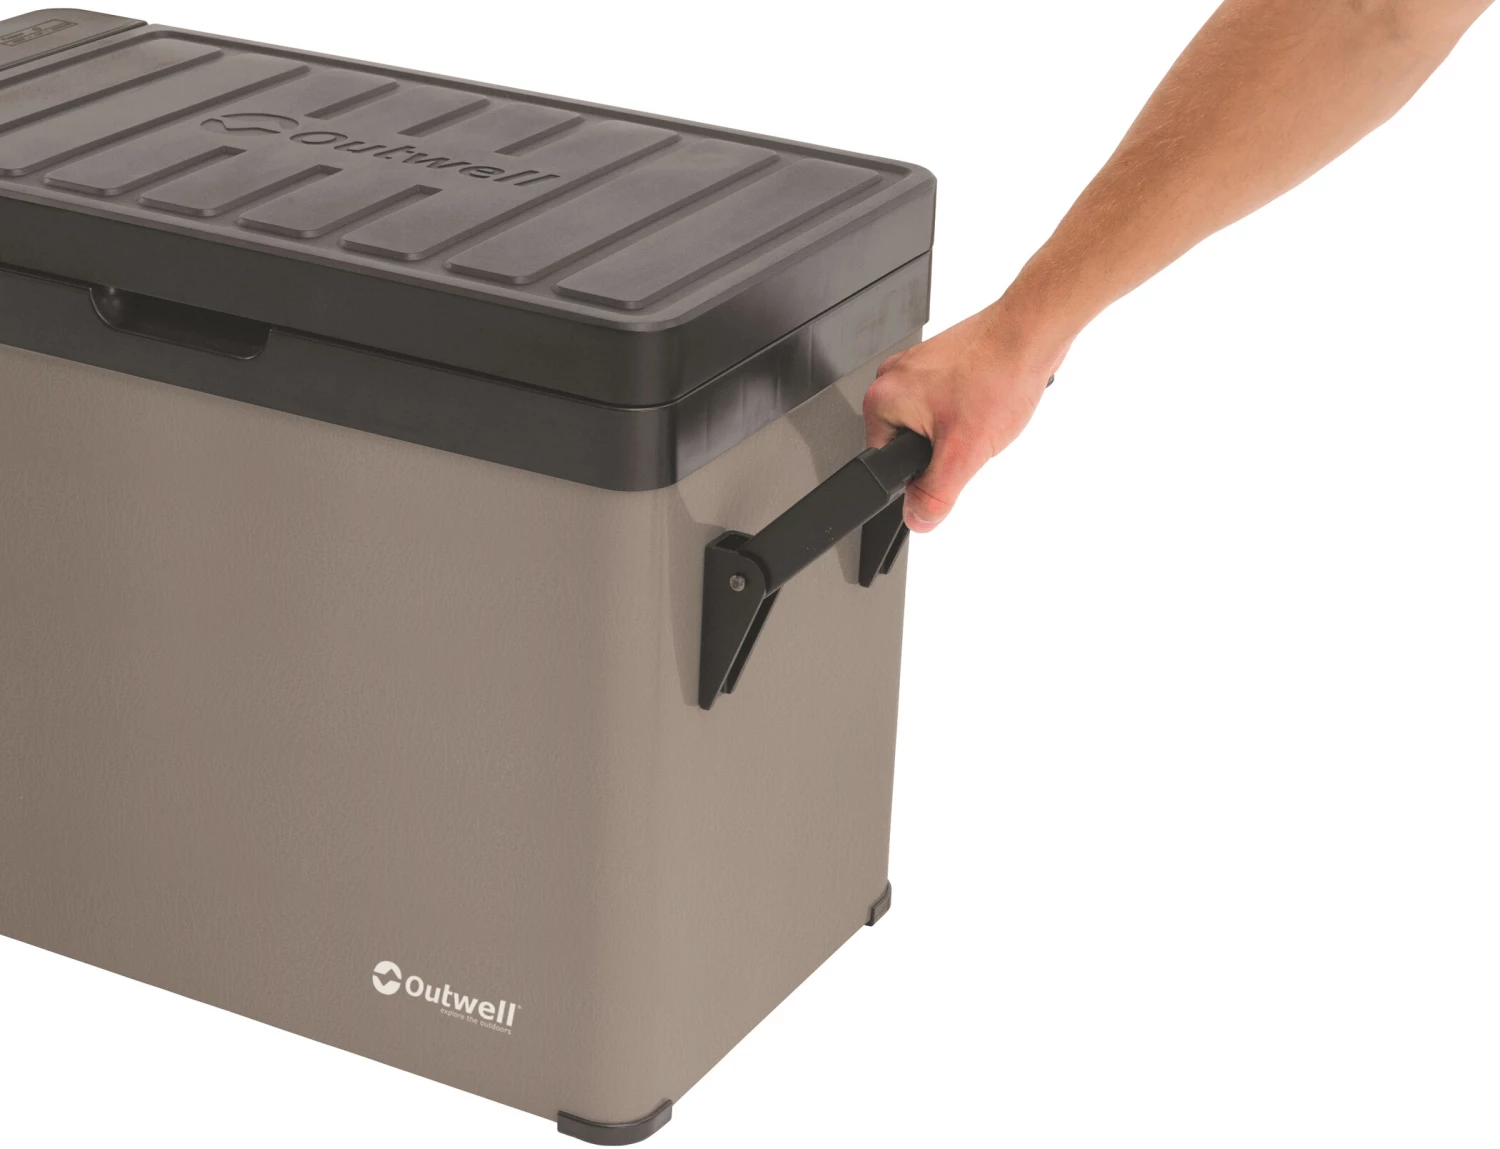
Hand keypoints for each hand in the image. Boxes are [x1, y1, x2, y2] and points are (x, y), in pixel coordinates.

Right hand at [863, 301, 1068, 531]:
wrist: (1031, 331)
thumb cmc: (998, 374)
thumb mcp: (963, 453)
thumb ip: (936, 495)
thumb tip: (919, 520)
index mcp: (882, 400)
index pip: (888, 466)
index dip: (923, 475)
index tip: (951, 457)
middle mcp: (892, 378)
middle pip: (910, 444)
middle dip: (943, 448)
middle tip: (971, 431)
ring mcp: (916, 366)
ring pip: (932, 423)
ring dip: (959, 427)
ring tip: (982, 410)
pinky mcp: (940, 360)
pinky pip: (947, 400)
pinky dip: (969, 406)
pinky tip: (987, 398)